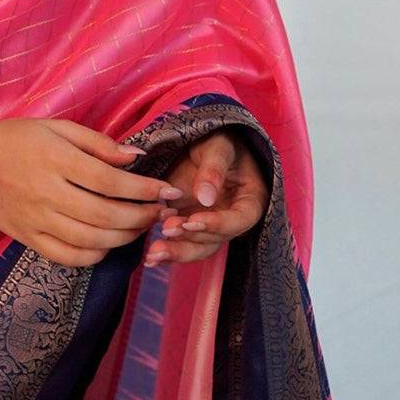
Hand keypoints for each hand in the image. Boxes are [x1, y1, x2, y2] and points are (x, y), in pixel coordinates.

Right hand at [0, 116, 183, 267]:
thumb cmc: (14, 138)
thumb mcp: (56, 127)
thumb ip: (97, 142)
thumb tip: (136, 157)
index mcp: (54, 159)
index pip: (110, 181)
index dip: (144, 189)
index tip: (167, 190)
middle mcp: (45, 192)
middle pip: (105, 215)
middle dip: (141, 216)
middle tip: (159, 211)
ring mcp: (35, 220)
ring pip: (91, 241)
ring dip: (124, 238)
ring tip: (139, 227)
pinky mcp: (26, 239)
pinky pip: (67, 256)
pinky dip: (94, 256)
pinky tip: (107, 244)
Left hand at [143, 127, 267, 266]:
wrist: (199, 142)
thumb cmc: (216, 140)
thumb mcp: (217, 146)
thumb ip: (213, 169)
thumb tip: (205, 197)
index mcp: (250, 199)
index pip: (240, 219)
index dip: (218, 224)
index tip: (192, 220)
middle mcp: (232, 218)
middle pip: (216, 239)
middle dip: (191, 239)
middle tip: (167, 231)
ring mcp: (210, 224)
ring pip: (198, 247)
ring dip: (177, 252)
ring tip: (154, 253)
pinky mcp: (190, 225)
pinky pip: (182, 243)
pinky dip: (167, 251)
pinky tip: (149, 258)